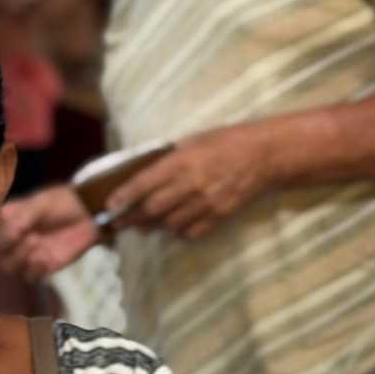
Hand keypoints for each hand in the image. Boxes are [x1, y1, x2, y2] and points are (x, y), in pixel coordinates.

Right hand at [0, 184, 98, 279]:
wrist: (88, 214)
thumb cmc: (62, 202)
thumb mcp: (42, 203)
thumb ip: (23, 217)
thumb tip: (11, 232)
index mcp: (8, 220)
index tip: (17, 229)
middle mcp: (13, 238)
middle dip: (8, 247)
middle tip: (30, 237)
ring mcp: (25, 253)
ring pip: (8, 267)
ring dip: (20, 258)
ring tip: (38, 244)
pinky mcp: (41, 266)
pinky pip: (29, 277)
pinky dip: (35, 270)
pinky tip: (47, 257)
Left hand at [105, 126, 271, 239]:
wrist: (264, 155)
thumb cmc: (225, 142)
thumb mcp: (192, 141)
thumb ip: (168, 158)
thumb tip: (142, 170)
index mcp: (182, 161)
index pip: (145, 182)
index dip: (125, 196)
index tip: (110, 205)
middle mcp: (192, 184)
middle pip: (152, 209)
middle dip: (132, 217)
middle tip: (118, 223)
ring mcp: (206, 203)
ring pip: (170, 223)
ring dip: (154, 226)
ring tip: (143, 225)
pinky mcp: (219, 216)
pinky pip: (191, 232)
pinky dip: (178, 232)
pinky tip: (173, 226)